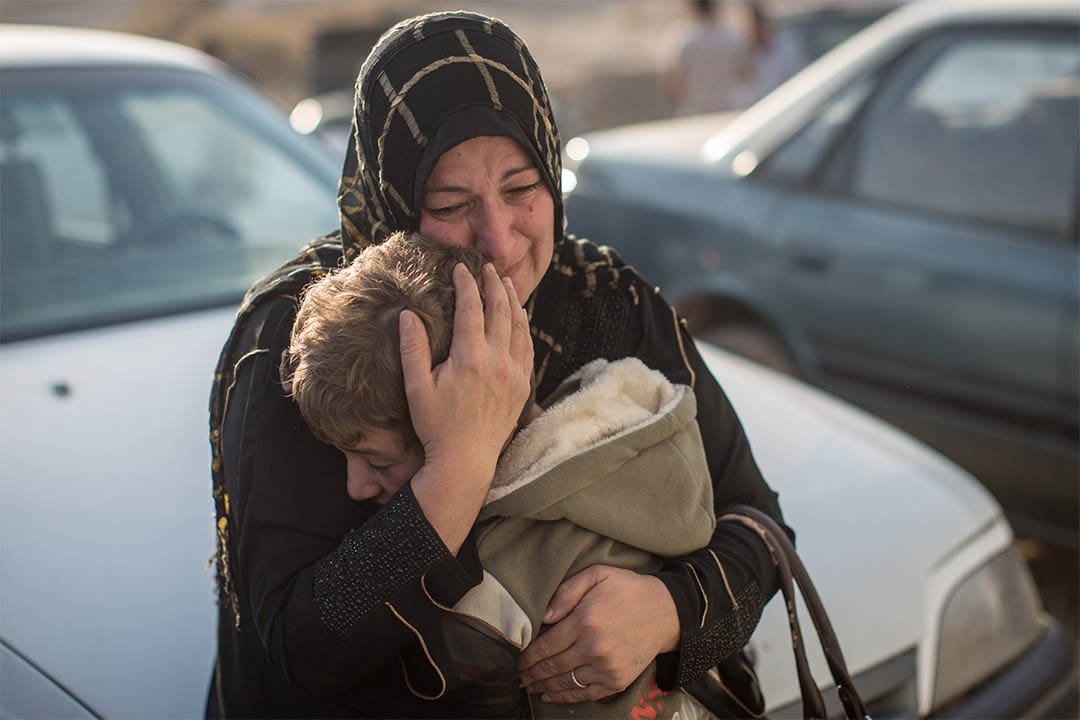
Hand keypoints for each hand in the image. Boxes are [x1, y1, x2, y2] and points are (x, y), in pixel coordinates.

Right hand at [401, 263, 532, 549]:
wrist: (465, 460)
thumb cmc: (436, 426)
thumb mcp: (417, 388)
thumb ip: (413, 349)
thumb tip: (407, 314)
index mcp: (470, 357)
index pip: (471, 308)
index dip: (467, 284)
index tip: (462, 268)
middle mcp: (497, 361)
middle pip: (501, 311)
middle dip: (495, 285)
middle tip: (490, 268)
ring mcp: (514, 373)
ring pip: (519, 327)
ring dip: (514, 302)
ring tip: (508, 284)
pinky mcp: (523, 386)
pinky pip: (527, 348)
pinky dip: (524, 327)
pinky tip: (519, 319)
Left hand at [519, 566, 679, 702]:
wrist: (666, 611)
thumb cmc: (627, 589)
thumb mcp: (597, 575)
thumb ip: (566, 592)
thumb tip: (543, 617)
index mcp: (585, 621)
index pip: (546, 646)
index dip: (528, 656)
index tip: (517, 660)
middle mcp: (594, 648)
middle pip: (552, 667)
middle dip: (532, 674)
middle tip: (518, 677)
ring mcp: (606, 667)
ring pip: (565, 683)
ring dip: (544, 687)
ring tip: (530, 686)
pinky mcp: (617, 680)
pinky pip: (585, 694)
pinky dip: (565, 697)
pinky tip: (551, 696)